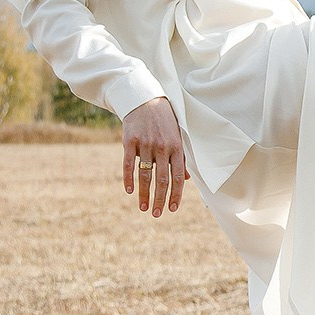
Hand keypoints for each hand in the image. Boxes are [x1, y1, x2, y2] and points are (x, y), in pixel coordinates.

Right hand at [121, 96, 190, 215]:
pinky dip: (128, 178)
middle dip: (160, 199)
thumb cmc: (164, 121)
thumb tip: (186, 179)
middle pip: (161, 179)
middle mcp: (162, 147)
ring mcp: (145, 144)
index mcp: (176, 148)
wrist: (145, 100)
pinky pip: (128, 163)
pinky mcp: (130, 141)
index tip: (172, 209)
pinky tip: (129, 191)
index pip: (178, 177)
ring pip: (144, 174)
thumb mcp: (177, 136)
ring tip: (143, 208)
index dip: (176, 194)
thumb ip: (181, 157)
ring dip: (144, 194)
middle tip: (157, 214)